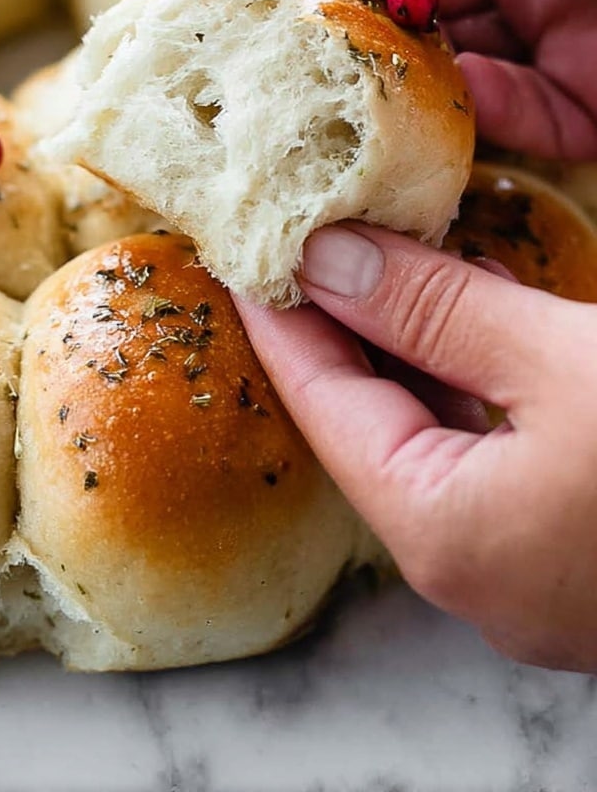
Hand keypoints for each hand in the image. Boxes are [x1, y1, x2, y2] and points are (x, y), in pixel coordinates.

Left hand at [238, 221, 596, 670]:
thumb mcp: (569, 360)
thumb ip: (437, 310)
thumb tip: (325, 257)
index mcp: (445, 534)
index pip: (321, 405)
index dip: (277, 315)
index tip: (240, 244)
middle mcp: (472, 569)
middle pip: (368, 422)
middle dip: (338, 322)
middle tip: (299, 233)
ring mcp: (526, 567)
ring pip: (431, 436)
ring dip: (405, 344)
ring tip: (369, 253)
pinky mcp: (574, 544)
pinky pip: (490, 452)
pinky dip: (468, 379)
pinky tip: (463, 310)